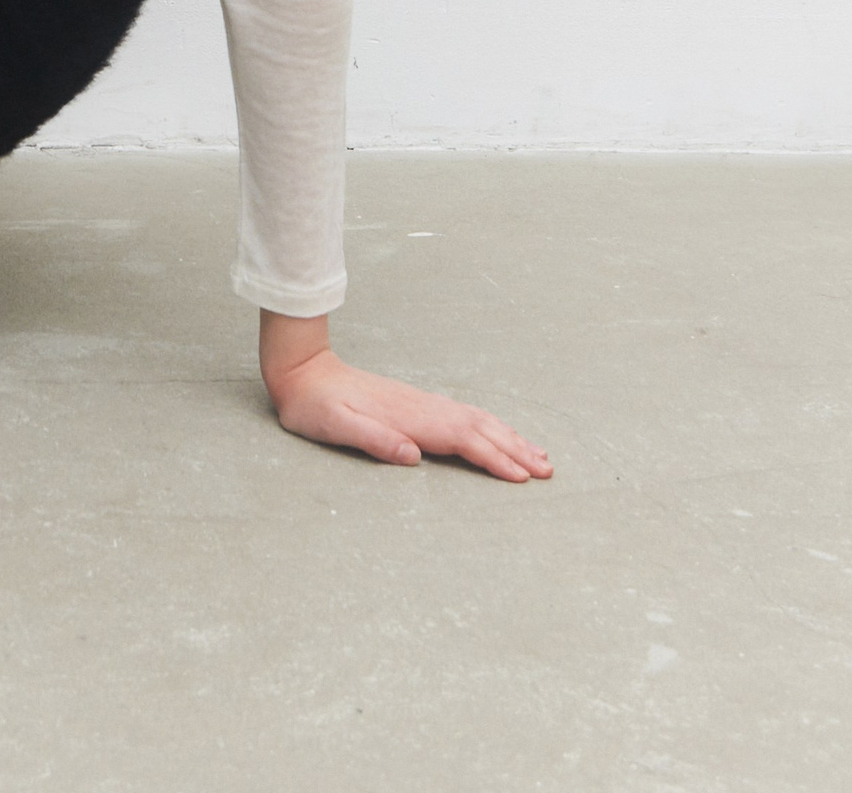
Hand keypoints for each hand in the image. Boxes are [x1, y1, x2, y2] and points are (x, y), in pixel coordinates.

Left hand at [260, 313, 551, 482]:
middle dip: (514, 448)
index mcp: (408, 417)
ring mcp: (421, 404)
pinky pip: (463, 416)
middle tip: (548, 469)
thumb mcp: (335, 426)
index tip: (522, 478)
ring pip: (475, 419)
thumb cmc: (316, 406)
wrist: (303, 372)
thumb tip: (413, 455)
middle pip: (478, 428)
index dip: (493, 458)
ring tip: (538, 454)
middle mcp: (421, 408)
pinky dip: (489, 427)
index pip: (461, 439)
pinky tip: (498, 433)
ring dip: (508, 436)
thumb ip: (373, 439)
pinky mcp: (416, 405)